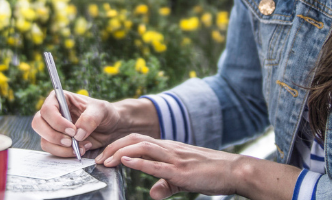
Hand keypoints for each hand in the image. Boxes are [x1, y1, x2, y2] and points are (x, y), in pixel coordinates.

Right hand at [31, 90, 121, 157]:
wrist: (110, 128)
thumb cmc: (104, 113)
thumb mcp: (101, 110)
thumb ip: (90, 118)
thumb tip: (77, 134)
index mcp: (60, 99)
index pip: (47, 109)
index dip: (57, 121)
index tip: (72, 130)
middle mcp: (53, 113)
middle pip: (38, 124)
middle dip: (53, 136)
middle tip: (71, 141)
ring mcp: (53, 128)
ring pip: (44, 140)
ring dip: (61, 148)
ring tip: (80, 147)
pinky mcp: (57, 142)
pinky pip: (52, 150)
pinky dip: (65, 153)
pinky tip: (80, 149)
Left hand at [94, 133, 299, 199]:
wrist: (234, 171)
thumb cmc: (210, 173)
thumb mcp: (183, 179)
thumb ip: (166, 185)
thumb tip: (153, 194)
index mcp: (167, 148)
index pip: (137, 140)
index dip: (118, 145)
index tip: (103, 155)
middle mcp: (168, 148)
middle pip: (134, 138)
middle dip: (112, 147)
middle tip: (98, 158)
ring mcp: (174, 157)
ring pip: (141, 145)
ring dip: (120, 152)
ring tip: (106, 160)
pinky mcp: (180, 170)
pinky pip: (156, 163)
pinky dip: (138, 161)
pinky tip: (126, 161)